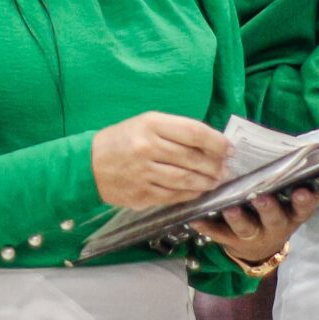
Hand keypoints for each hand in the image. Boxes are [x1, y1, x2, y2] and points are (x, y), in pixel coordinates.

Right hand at [92, 111, 230, 208]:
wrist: (89, 164)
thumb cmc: (123, 140)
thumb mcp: (145, 123)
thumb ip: (175, 131)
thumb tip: (210, 144)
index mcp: (151, 124)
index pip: (194, 132)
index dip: (216, 142)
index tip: (229, 149)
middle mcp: (148, 147)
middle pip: (193, 158)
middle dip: (215, 165)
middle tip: (225, 169)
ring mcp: (144, 173)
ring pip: (186, 179)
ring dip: (207, 181)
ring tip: (216, 180)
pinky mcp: (141, 194)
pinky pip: (174, 196)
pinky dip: (190, 194)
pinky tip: (198, 190)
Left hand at [189, 187, 318, 268]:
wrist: (258, 250)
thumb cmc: (280, 215)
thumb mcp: (298, 205)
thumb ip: (314, 186)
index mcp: (292, 215)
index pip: (302, 209)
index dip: (304, 201)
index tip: (302, 191)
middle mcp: (274, 227)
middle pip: (273, 219)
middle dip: (268, 208)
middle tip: (262, 197)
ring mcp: (251, 235)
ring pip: (245, 228)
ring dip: (238, 218)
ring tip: (229, 208)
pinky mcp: (229, 240)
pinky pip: (217, 234)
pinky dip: (206, 226)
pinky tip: (195, 217)